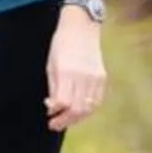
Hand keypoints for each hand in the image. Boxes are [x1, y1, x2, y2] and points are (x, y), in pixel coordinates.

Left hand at [45, 9, 106, 131]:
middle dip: (65, 121)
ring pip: (89, 107)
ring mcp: (95, 77)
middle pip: (77, 109)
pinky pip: (97, 100)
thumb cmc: (61, 45)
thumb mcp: (51, 65)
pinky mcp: (102, 77)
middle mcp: (83, 76)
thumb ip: (53, 87)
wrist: (81, 27)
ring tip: (66, 120)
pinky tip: (78, 111)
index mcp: (67, 72)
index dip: (56, 113)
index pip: (63, 103)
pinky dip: (88, 109)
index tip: (49, 117)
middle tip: (54, 125)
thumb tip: (53, 108)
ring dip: (76, 118)